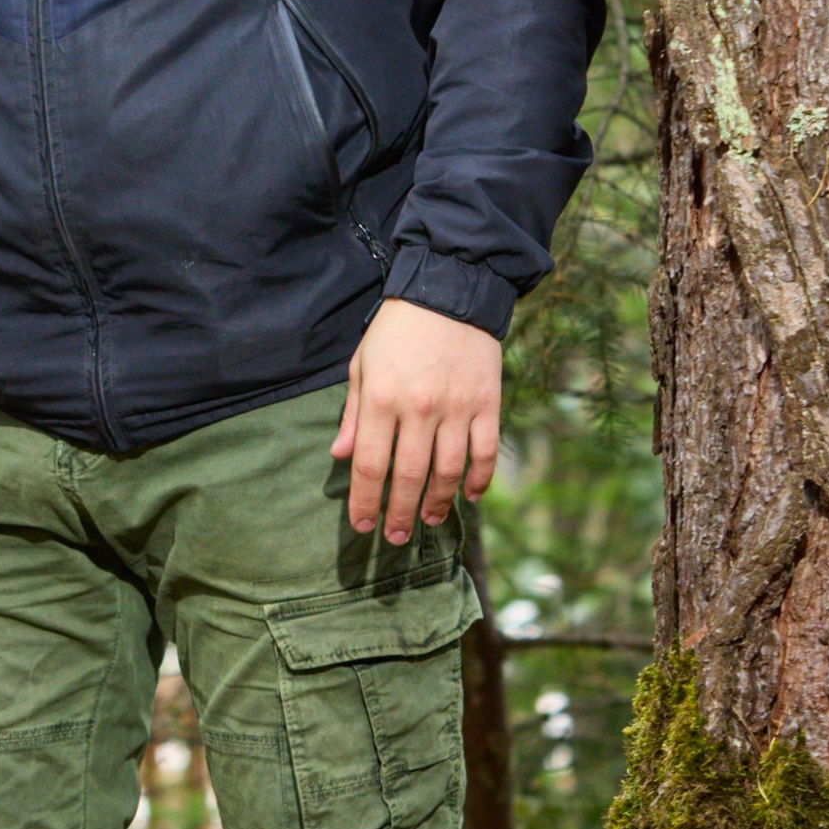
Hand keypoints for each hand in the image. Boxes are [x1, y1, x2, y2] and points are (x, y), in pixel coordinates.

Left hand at [332, 301, 501, 544]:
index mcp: (382, 400)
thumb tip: (341, 457)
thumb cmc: (397, 330)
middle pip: (408, 477)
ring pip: (449, 472)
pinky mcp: (488, 404)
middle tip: (394, 537)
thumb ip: (353, 414)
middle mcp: (420, 409)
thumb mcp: (362, 366)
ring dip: (438, 504)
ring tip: (428, 521)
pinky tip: (469, 496)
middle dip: (399, 514)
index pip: (370, 466)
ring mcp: (457, 408)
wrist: (450, 290)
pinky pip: (485, 453)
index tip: (361, 525)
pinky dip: (479, 480)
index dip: (364, 501)